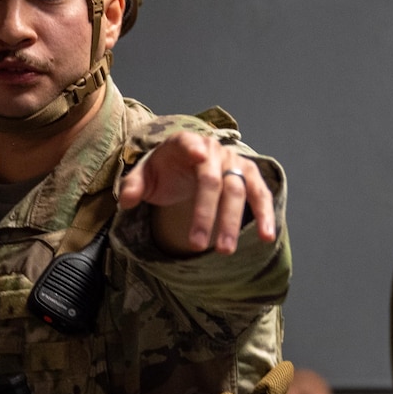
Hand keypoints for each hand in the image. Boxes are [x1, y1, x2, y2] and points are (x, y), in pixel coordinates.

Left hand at [118, 131, 276, 254]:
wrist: (186, 165)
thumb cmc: (164, 171)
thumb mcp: (145, 175)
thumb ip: (133, 185)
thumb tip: (125, 199)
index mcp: (184, 143)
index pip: (188, 143)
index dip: (193, 148)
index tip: (198, 155)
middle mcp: (214, 149)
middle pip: (213, 180)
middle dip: (206, 214)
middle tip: (198, 245)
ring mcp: (234, 162)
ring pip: (238, 190)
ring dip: (232, 222)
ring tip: (226, 250)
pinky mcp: (250, 176)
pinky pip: (260, 195)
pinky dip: (265, 215)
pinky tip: (267, 237)